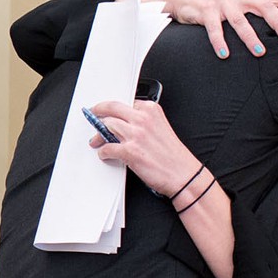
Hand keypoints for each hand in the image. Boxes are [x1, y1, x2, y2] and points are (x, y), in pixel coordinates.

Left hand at [87, 98, 203, 197]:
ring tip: (96, 141)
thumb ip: (143, 122)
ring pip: (106, 126)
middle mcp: (143, 119)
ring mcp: (136, 134)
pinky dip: (103, 152)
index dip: (113, 108)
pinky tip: (105, 155)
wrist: (184, 175)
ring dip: (98, 135)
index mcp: (152, 110)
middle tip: (93, 114)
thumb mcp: (160, 128)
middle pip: (112, 109)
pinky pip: (107, 148)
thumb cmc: (173, 155)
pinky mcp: (130, 151)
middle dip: (98, 111)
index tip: (106, 111)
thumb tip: (123, 123)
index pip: (125, 103)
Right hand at [150, 0, 277, 58]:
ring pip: (240, 20)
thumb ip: (264, 7)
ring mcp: (223, 3)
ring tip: (260, 53)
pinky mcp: (206, 11)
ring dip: (251, 37)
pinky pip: (214, 28)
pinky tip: (224, 55)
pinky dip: (219, 41)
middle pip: (266, 7)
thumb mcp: (245, 2)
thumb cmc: (222, 6)